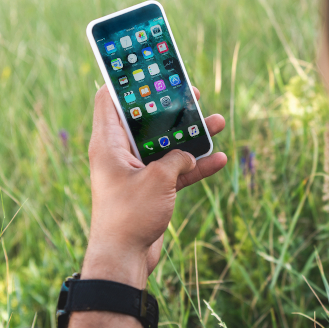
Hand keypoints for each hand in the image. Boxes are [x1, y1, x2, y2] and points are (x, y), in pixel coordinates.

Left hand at [81, 85, 226, 288]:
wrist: (124, 258)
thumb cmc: (130, 215)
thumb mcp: (158, 179)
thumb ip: (176, 158)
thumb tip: (188, 155)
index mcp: (108, 144)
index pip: (109, 100)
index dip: (127, 82)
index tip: (147, 69)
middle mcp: (120, 154)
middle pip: (146, 121)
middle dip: (171, 108)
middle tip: (192, 95)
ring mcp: (137, 173)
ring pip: (166, 146)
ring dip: (191, 137)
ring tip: (217, 122)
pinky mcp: (151, 191)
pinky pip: (176, 171)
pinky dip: (195, 166)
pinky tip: (220, 160)